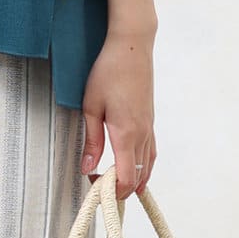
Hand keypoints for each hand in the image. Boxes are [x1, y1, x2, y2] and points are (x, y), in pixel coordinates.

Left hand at [78, 31, 155, 198]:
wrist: (132, 47)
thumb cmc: (109, 72)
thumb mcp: (91, 107)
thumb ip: (91, 141)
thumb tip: (87, 169)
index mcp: (127, 133)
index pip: (126, 177)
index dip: (112, 190)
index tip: (95, 187)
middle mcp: (143, 134)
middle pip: (138, 176)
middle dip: (120, 188)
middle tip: (100, 187)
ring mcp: (149, 127)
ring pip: (148, 166)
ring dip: (134, 180)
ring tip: (117, 187)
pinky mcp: (150, 121)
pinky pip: (151, 152)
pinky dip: (144, 167)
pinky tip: (135, 168)